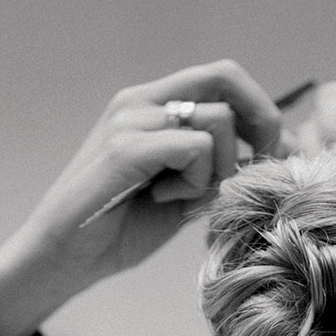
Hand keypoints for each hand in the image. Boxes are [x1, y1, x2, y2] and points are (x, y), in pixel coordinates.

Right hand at [0, 61, 281, 335]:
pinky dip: (195, 182)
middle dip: (260, 124)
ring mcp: (130, 120)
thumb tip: (273, 155)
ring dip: (218, 168)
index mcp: (152, 105)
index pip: (223, 77)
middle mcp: (141, 101)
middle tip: (257, 167)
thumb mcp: (182, 194)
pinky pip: (194, 148)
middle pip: (225, 77)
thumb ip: (217, 169)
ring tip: (182, 197)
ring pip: (216, 121)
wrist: (62, 258)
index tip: (272, 153)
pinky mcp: (125, 148)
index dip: (260, 110)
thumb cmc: (117, 229)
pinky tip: (167, 201)